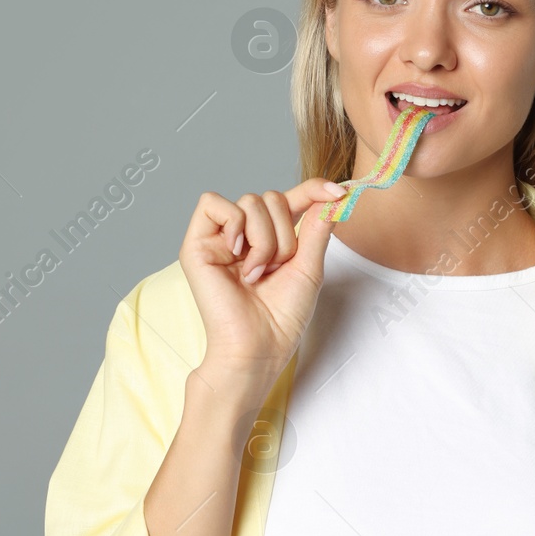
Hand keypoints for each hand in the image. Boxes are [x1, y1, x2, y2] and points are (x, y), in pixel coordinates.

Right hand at [178, 178, 347, 380]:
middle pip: (270, 197)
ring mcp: (220, 238)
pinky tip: (236, 254)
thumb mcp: (309, 267)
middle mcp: (245, 234)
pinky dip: (233, 225)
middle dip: (284, 233)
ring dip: (264, 240)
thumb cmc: (282, 317)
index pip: (291, 198)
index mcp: (271, 239)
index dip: (313, 189)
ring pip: (250, 201)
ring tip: (256, 273)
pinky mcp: (196, 244)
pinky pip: (213, 203)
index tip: (337, 192)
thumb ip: (317, 228)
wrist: (258, 347)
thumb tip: (331, 195)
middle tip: (275, 269)